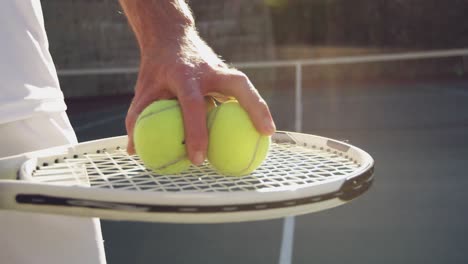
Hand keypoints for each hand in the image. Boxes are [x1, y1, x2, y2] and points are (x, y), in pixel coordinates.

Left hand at [125, 34, 275, 165]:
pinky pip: (241, 92)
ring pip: (245, 86)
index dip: (196, 132)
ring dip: (260, 107)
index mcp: (185, 75)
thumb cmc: (156, 68)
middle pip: (238, 84)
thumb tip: (133, 150)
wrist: (171, 38)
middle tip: (264, 134)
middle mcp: (208, 70)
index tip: (198, 159)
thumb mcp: (143, 90)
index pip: (193, 105)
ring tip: (269, 134)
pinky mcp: (226, 73)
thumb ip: (137, 118)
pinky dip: (251, 107)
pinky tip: (255, 128)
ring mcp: (220, 70)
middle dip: (253, 107)